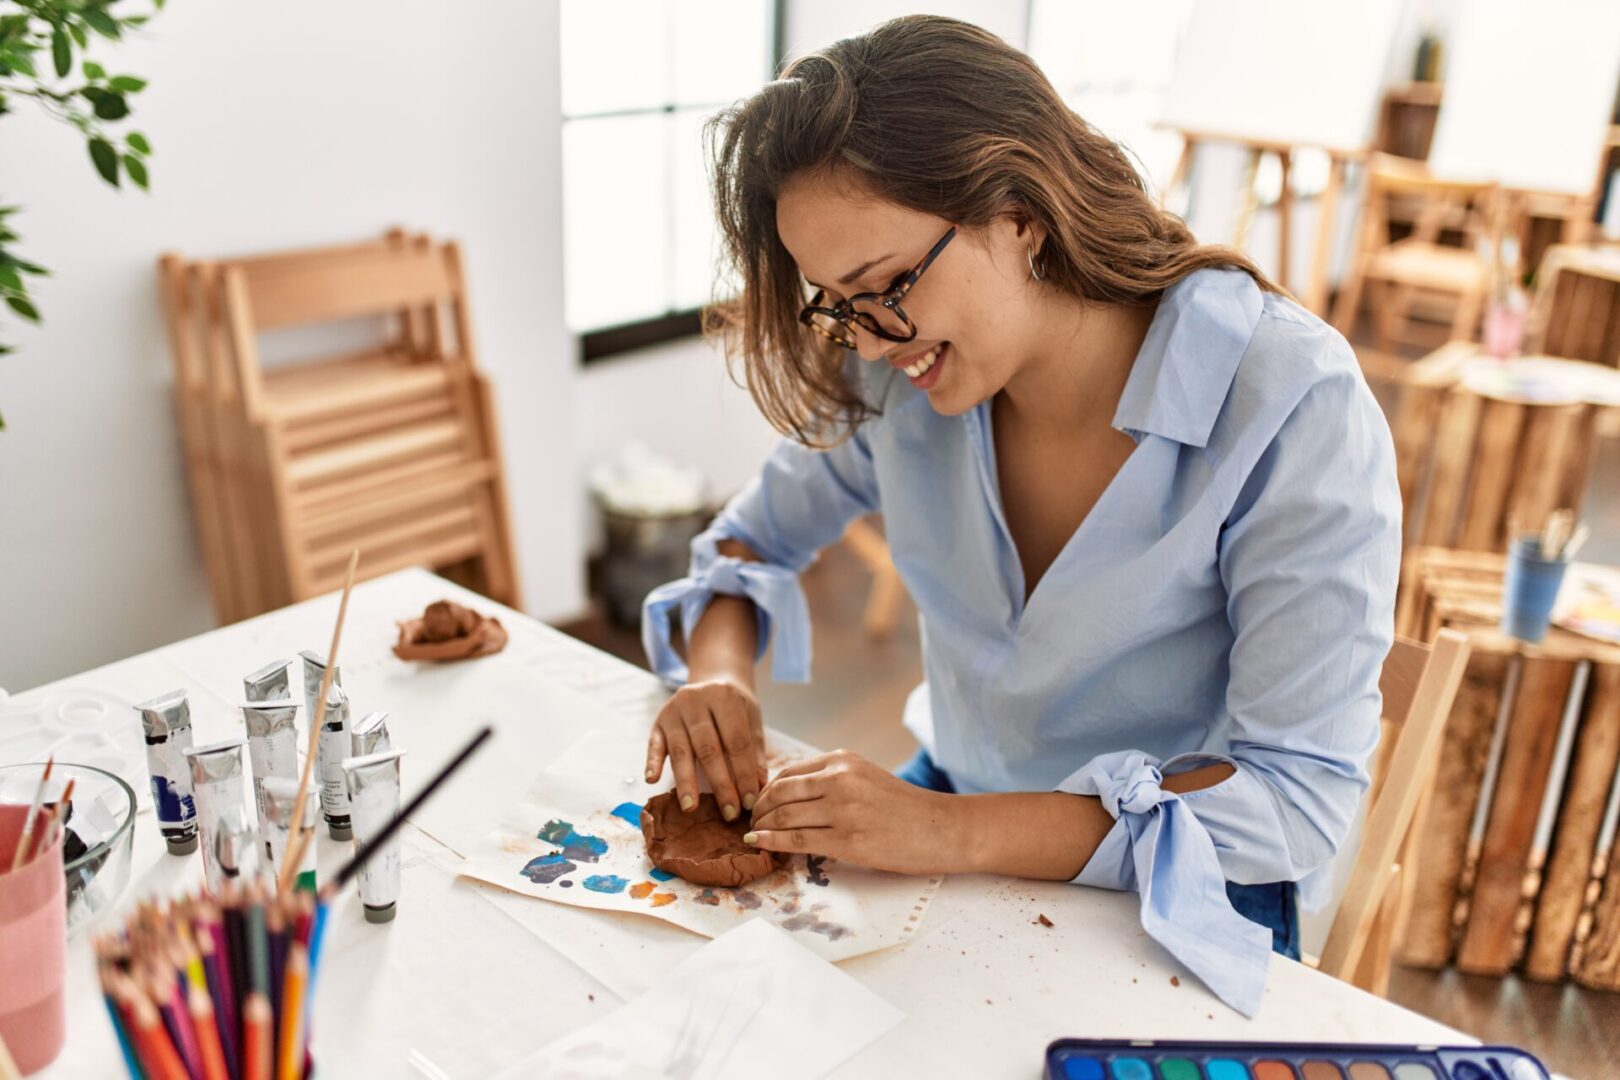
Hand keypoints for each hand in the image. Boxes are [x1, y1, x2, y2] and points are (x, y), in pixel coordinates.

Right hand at [645, 677, 765, 821]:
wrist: (713, 677)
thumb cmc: (735, 705)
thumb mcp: (751, 719)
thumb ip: (754, 753)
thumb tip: (757, 788)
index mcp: (724, 697)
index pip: (736, 742)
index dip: (744, 774)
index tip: (749, 802)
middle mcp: (696, 700)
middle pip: (709, 749)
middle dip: (720, 784)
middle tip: (729, 813)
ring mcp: (674, 711)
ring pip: (681, 750)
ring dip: (686, 781)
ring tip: (691, 807)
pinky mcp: (658, 722)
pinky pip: (654, 745)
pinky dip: (653, 762)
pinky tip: (652, 780)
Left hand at [745, 750, 962, 875]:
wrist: (942, 828)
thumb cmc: (905, 808)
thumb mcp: (865, 778)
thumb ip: (831, 781)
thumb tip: (788, 796)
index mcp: (842, 760)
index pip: (787, 772)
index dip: (765, 791)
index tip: (757, 806)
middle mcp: (840, 779)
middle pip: (779, 792)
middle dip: (757, 809)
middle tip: (748, 822)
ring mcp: (843, 809)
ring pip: (783, 816)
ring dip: (761, 827)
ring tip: (753, 835)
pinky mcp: (848, 839)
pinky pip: (796, 839)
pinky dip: (771, 841)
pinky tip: (759, 844)